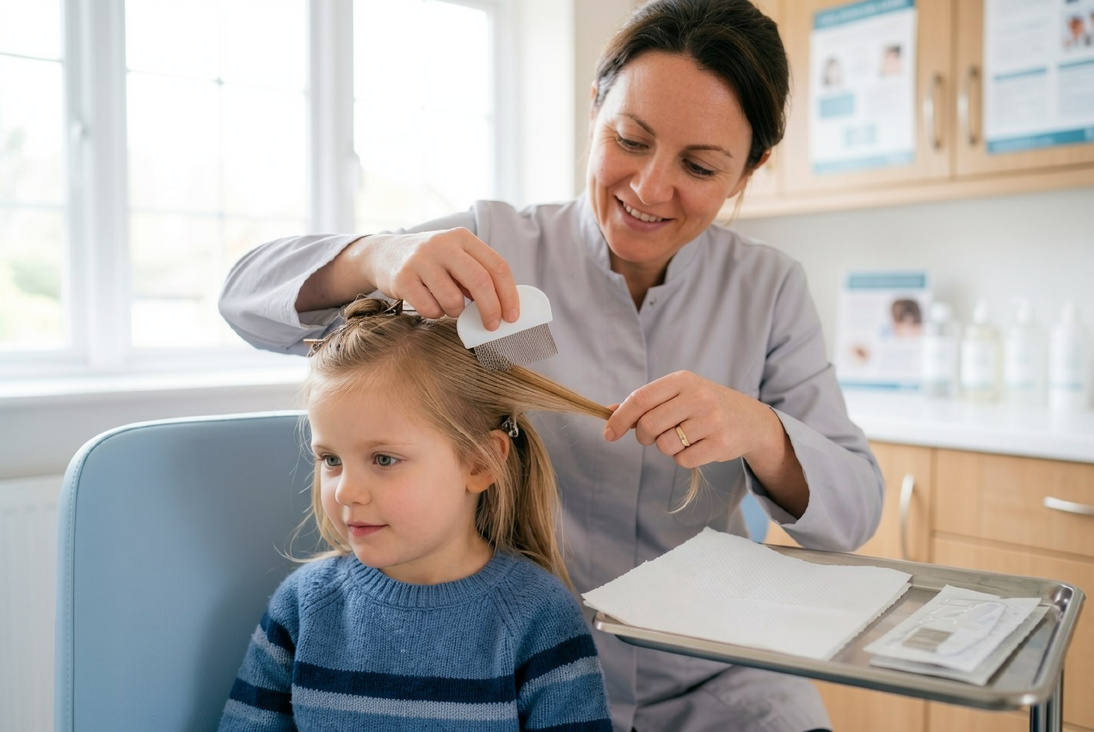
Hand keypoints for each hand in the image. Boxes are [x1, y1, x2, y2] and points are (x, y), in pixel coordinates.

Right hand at [364, 229, 518, 327]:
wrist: (383, 254)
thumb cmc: (430, 262)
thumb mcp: (456, 258)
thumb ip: (478, 275)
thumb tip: (504, 308)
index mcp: (463, 238)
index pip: (497, 266)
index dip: (509, 295)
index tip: (512, 317)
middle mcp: (443, 244)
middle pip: (480, 281)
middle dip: (491, 309)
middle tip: (492, 326)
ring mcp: (421, 260)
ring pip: (453, 300)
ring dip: (456, 312)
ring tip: (448, 305)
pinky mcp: (402, 278)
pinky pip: (430, 308)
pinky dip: (435, 313)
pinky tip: (429, 303)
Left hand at [602, 371, 774, 467]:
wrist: (751, 420)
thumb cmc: (705, 406)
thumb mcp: (678, 395)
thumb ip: (646, 402)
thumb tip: (608, 411)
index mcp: (683, 380)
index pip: (640, 399)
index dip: (619, 418)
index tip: (608, 433)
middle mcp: (698, 396)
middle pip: (649, 424)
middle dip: (643, 436)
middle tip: (651, 437)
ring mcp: (711, 420)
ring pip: (665, 444)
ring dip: (666, 447)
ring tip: (682, 438)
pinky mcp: (720, 443)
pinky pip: (683, 460)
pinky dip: (683, 458)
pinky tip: (697, 447)